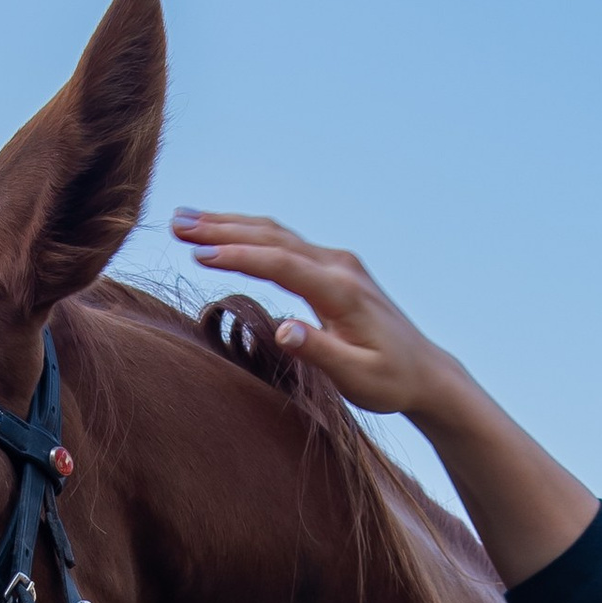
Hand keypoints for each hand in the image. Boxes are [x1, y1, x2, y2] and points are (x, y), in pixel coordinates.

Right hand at [170, 211, 461, 421]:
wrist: (425, 371)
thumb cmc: (390, 381)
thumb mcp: (358, 378)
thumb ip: (320, 352)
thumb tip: (284, 329)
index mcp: (342, 291)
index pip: (283, 264)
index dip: (240, 257)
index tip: (200, 255)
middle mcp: (339, 267)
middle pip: (274, 239)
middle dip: (223, 229)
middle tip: (177, 223)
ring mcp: (336, 263)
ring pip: (276, 235)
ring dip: (230, 226)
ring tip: (185, 221)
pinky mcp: (332, 268)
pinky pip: (283, 244)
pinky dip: (249, 235)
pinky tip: (222, 233)